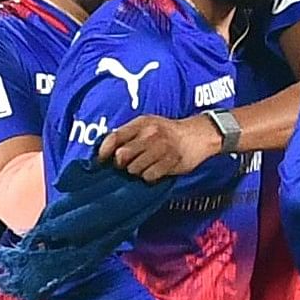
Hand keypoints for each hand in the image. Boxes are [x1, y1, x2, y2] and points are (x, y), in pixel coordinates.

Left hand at [100, 112, 222, 181]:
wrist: (198, 135)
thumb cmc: (167, 132)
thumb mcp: (148, 124)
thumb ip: (129, 134)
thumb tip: (106, 150)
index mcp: (141, 123)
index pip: (114, 137)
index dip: (104, 151)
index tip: (101, 160)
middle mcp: (150, 134)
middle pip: (122, 156)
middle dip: (121, 164)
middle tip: (126, 164)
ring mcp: (161, 148)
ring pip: (134, 169)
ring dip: (136, 171)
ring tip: (145, 166)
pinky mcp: (170, 162)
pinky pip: (149, 176)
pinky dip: (149, 177)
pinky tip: (155, 170)